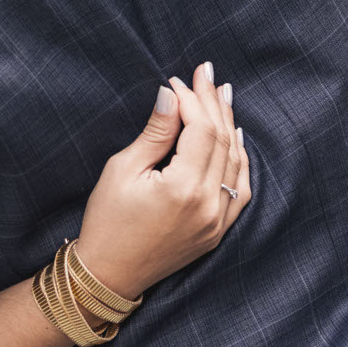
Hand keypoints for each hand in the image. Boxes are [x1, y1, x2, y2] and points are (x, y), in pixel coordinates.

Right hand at [75, 61, 250, 301]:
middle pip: (222, 141)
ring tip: (223, 94)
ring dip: (229, 125)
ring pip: (235, 162)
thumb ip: (155, 132)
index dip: (192, 100)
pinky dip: (239, 160)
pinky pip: (240, 190)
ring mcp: (217, 222)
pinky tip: (234, 138)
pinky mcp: (218, 232)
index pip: (201, 130)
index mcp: (182, 189)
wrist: (110, 273)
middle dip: (213, 103)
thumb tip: (171, 95)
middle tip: (205, 73)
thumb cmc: (107, 220)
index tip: (177, 80)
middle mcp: (208, 206)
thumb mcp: (122, 169)